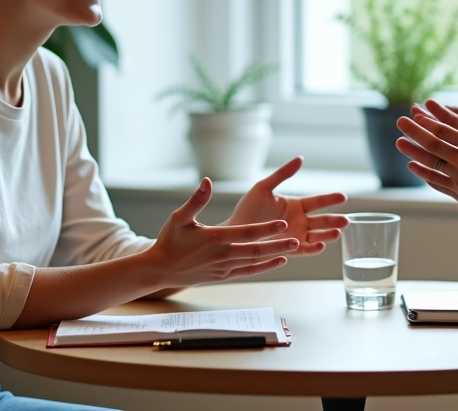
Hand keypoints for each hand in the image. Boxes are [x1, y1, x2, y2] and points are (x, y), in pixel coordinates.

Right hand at [143, 178, 300, 287]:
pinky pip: (248, 272)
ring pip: (254, 262)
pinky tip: (279, 260)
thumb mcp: (179, 218)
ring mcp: (224, 268)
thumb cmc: (169, 240)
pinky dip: (264, 267)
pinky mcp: (223, 276)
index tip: (282, 223)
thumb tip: (207, 181)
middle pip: (255, 250)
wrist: (160, 270)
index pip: (245, 233)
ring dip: (275, 255)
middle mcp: (222, 255)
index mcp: (214, 239)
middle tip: (296, 239)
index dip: (265, 228)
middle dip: (277, 244)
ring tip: (294, 247)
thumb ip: (196, 200)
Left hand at [227, 157, 348, 255]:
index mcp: (295, 206)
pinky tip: (320, 246)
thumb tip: (300, 158)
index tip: (343, 197)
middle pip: (322, 221)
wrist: (234, 231)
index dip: (330, 199)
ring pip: (317, 236)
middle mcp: (299, 221)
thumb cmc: (247, 209)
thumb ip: (282, 174)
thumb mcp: (263, 188)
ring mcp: (295, 236)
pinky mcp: (288, 249)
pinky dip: (313, 249)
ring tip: (337, 233)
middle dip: (334, 221)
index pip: (317, 202)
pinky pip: (304, 250)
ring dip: (327, 235)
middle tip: (346, 221)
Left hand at [396, 85, 457, 219]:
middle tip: (400, 121)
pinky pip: (436, 183)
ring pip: (430, 165)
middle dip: (414, 132)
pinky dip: (423, 173)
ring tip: (399, 142)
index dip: (428, 122)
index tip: (415, 113)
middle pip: (433, 146)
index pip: (445, 132)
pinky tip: (413, 165)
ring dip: (413, 152)